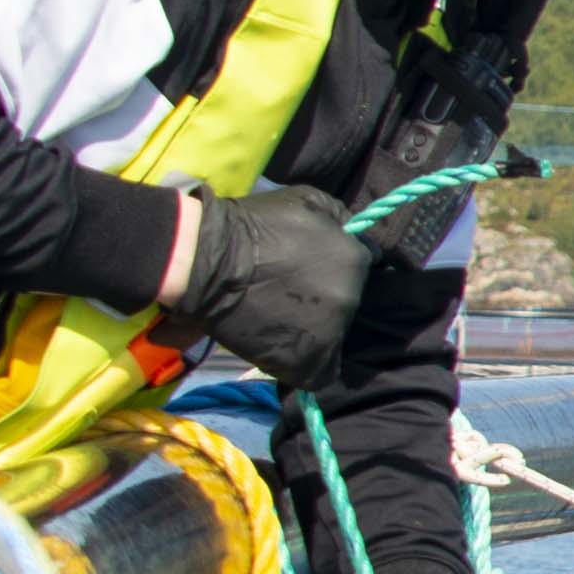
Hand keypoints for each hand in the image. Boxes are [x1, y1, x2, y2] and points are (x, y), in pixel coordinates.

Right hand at [168, 187, 371, 384]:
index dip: (341, 270)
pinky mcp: (304, 363)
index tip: (317, 271)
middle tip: (295, 295)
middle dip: (327, 299)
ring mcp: (328, 334)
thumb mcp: (309, 200)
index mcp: (355, 261)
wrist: (210, 261)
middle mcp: (349, 300)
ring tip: (284, 321)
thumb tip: (358, 234)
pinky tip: (286, 349)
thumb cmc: (256, 225)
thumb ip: (342, 218)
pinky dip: (305, 364)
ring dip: (315, 332)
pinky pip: (318, 373)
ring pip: (334, 339)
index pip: (364, 270)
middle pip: (349, 305)